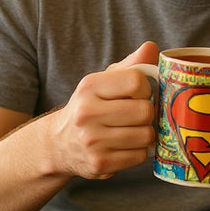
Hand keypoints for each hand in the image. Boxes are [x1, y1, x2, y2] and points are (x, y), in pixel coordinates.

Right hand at [47, 42, 158, 179]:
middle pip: (145, 111)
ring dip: (145, 134)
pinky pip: (140, 156)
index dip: (146, 88)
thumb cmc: (90, 107)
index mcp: (89, 87)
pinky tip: (126, 146)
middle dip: (147, 113)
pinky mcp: (100, 164)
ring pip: (146, 135)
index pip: (137, 82)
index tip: (139, 94)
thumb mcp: (103, 82)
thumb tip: (151, 47)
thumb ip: (130, 65)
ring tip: (132, 130)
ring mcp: (92, 141)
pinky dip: (139, 152)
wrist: (58, 144)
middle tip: (138, 115)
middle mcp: (87, 113)